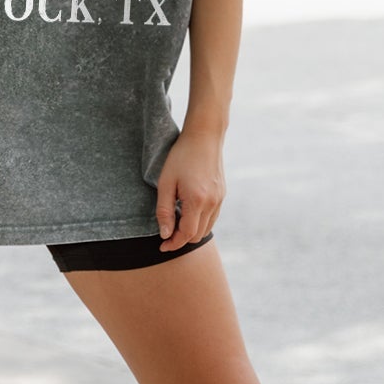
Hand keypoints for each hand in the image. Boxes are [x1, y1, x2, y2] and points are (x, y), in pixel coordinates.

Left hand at [155, 124, 225, 250]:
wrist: (204, 137)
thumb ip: (164, 210)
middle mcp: (212, 203)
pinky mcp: (222, 195)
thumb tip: (165, 234)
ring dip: (191, 231)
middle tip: (166, 234)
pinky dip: (200, 221)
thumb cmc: (181, 157)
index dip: (173, 243)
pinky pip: (212, 217)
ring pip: (207, 228)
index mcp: (197, 200)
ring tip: (176, 223)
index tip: (162, 246)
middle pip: (198, 235)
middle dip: (181, 239)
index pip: (186, 234)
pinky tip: (188, 212)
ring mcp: (220, 199)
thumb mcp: (166, 182)